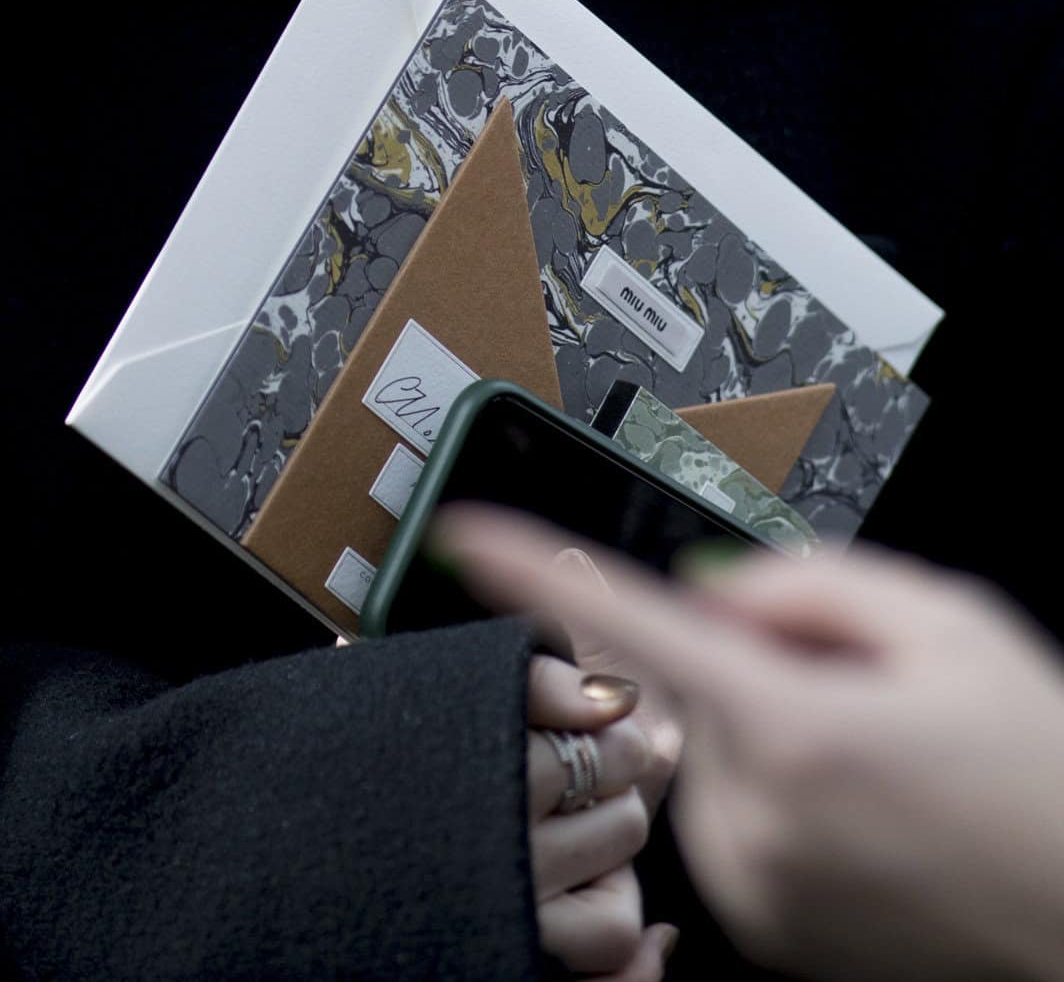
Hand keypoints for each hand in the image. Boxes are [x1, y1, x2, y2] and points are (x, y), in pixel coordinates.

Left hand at [450, 510, 1063, 981]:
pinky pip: (734, 828)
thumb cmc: (1038, 776)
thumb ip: (811, 586)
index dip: (538, 572)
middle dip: (753, 666)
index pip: (633, 627)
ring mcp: (759, 892)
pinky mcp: (769, 938)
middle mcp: (758, 821)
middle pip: (693, 688)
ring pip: (711, 758)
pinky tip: (868, 816)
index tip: (466, 533)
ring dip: (766, 738)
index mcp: (793, 731)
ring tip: (882, 764)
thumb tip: (711, 591)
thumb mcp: (947, 628)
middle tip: (863, 689)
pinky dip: (779, 802)